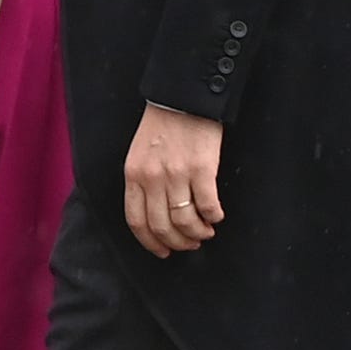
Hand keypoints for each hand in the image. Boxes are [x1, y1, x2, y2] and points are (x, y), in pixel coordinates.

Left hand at [123, 104, 224, 258]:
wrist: (183, 97)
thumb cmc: (162, 125)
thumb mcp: (139, 153)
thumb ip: (143, 183)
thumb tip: (156, 218)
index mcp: (134, 174)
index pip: (137, 221)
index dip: (151, 243)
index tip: (163, 252)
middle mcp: (152, 177)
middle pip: (162, 227)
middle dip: (178, 243)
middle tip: (190, 243)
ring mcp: (177, 174)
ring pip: (186, 223)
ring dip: (198, 234)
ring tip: (205, 230)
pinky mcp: (201, 169)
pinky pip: (208, 207)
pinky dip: (214, 217)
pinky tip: (216, 215)